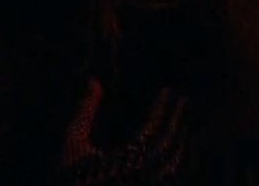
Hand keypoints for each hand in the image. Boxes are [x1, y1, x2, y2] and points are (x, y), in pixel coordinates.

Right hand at [62, 79, 186, 181]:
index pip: (152, 127)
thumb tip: (94, 82)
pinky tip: (179, 150)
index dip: (161, 107)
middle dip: (178, 119)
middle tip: (184, 100)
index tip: (167, 91)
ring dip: (181, 140)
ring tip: (184, 122)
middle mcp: (143, 173)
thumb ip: (86, 112)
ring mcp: (149, 183)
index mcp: (126, 158)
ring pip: (175, 162)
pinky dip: (179, 162)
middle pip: (169, 143)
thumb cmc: (74, 174)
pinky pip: (173, 177)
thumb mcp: (74, 142)